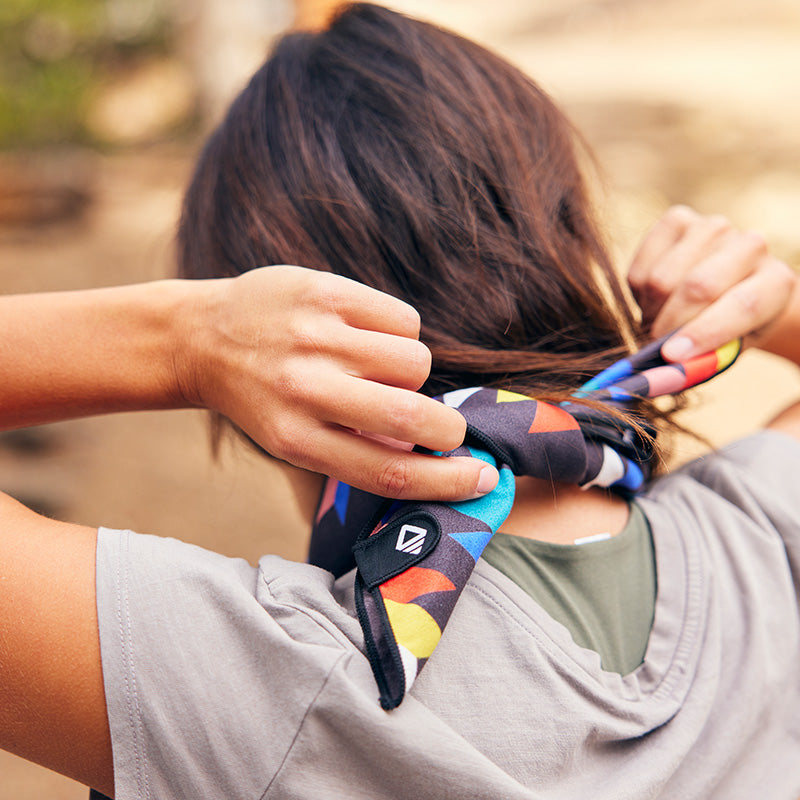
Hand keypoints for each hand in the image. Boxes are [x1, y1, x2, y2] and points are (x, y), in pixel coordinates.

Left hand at [180, 265, 498, 500]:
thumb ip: (353, 451)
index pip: (387, 471)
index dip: (446, 482)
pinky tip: (368, 335)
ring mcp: (316, 337)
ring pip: (415, 361)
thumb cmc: (263, 397)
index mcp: (296, 439)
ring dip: (411, 374)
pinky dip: (399, 333)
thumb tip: (427, 456)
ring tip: (378, 370)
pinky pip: (403, 319)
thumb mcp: (293, 440)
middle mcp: (305, 389)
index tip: (483, 481)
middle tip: (446, 430)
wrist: (202, 337)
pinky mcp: (325, 292)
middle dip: (448, 430)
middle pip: (410, 418)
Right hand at [626, 205, 795, 360]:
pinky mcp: (678, 220)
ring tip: (658, 320)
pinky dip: (637, 292)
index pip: (744, 305)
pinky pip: (641, 266)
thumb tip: (657, 369)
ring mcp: (713, 228)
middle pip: (699, 286)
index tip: (671, 355)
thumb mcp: (724, 352)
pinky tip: (652, 298)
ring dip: (651, 309)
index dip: (705, 332)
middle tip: (655, 345)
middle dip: (669, 323)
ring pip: (663, 278)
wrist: (722, 291)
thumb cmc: (725, 329)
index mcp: (777, 282)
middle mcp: (752, 246)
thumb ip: (699, 362)